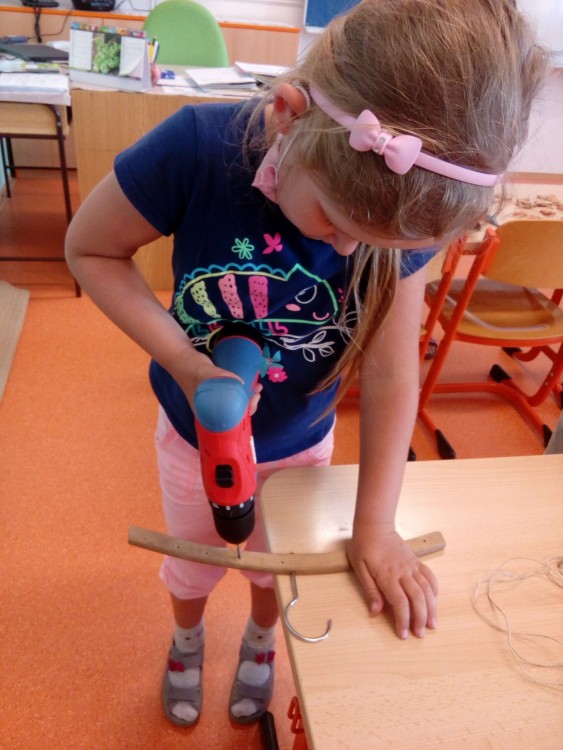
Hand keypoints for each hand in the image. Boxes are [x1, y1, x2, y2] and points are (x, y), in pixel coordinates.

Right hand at [172, 348, 262, 413]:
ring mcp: (215, 400)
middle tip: (257, 393)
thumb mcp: (204, 373)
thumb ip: (220, 376)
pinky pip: (233, 394)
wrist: (181, 357)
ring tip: (258, 387)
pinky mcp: (218, 390)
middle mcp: (212, 409)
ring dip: (248, 398)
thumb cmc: (189, 369)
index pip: (229, 421)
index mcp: (207, 413)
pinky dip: (243, 391)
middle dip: (250, 405)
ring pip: (235, 404)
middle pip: (235, 413)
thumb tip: (242, 382)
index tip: (252, 403)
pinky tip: (251, 384)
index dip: (244, 414)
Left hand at [347, 525, 437, 639]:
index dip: (403, 620)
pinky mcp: (416, 561)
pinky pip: (430, 577)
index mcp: (388, 576)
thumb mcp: (359, 568)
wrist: (375, 525)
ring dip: (432, 608)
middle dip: (421, 618)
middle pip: (418, 599)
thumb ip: (370, 590)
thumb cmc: (364, 546)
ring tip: (432, 624)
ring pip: (427, 589)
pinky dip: (435, 590)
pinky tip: (435, 601)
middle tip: (420, 634)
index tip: (403, 635)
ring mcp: (412, 566)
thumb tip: (375, 612)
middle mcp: (403, 573)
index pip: (400, 603)